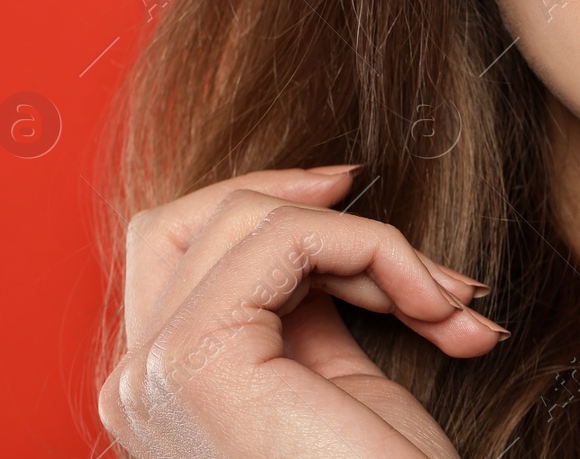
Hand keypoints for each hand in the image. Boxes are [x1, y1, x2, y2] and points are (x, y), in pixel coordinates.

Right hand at [99, 166, 505, 457]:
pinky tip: (432, 305)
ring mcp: (153, 373)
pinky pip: (288, 240)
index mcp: (162, 387)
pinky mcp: (196, 361)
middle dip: (308, 207)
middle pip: (194, 218)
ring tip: (443, 304)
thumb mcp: (336, 381)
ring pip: (247, 218)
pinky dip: (374, 248)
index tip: (353, 192)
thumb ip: (309, 306)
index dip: (268, 203)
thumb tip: (329, 214)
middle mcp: (136, 382)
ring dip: (369, 243)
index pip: (181, 247)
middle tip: (406, 250)